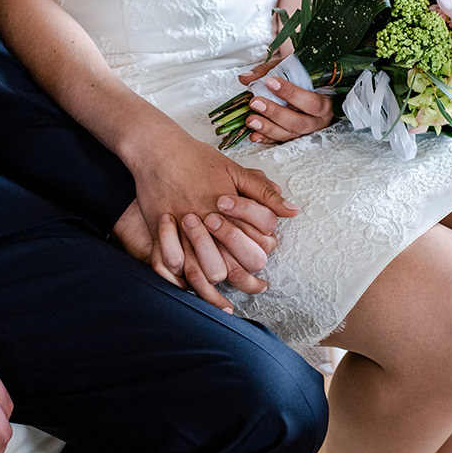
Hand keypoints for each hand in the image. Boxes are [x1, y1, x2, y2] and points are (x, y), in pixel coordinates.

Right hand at [120, 130, 295, 296]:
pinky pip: (171, 268)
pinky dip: (182, 283)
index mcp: (230, 208)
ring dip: (216, 291)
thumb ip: (264, 194)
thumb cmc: (197, 158)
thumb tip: (294, 210)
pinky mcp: (161, 234)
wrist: (157, 149)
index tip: (266, 264)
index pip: (255, 241)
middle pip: (232, 265)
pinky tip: (193, 291)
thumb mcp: (235, 171)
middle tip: (256, 287)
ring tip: (228, 303)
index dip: (264, 254)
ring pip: (202, 272)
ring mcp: (182, 230)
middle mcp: (207, 222)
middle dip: (246, 280)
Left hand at [239, 60, 334, 143]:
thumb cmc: (299, 76)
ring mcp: (305, 131)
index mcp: (325, 102)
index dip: (291, 94)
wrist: (301, 82)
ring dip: (268, 128)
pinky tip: (254, 134)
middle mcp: (317, 120)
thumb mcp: (288, 67)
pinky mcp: (293, 137)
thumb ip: (267, 70)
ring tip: (251, 120)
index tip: (271, 82)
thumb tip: (246, 78)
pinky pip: (279, 141)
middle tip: (256, 102)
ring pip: (289, 134)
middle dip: (276, 113)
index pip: (312, 102)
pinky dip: (266, 138)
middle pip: (299, 122)